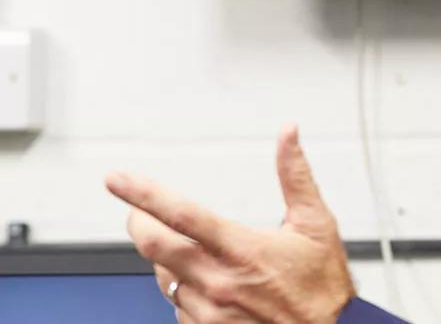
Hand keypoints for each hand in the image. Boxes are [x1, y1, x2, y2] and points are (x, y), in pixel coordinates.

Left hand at [105, 125, 353, 323]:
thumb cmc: (323, 290)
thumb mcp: (316, 226)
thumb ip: (295, 176)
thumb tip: (288, 135)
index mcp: (241, 251)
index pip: (179, 215)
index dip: (141, 193)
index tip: (117, 179)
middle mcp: (218, 283)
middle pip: (152, 246)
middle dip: (140, 222)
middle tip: (142, 212)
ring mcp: (208, 313)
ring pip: (162, 275)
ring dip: (168, 259)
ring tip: (197, 255)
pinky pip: (176, 305)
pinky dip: (184, 290)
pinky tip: (210, 286)